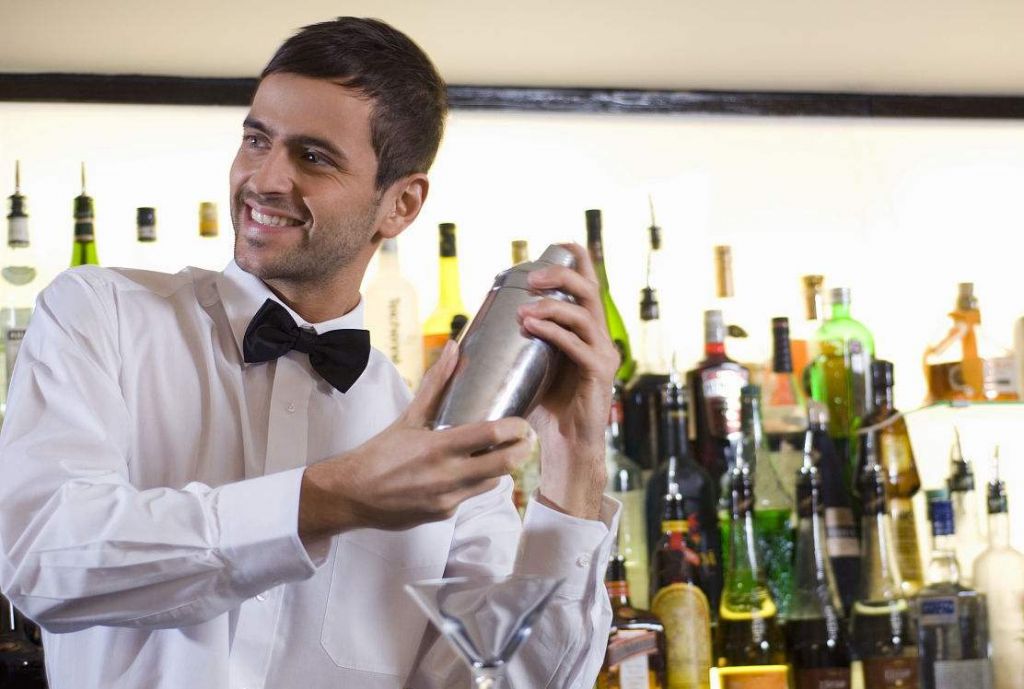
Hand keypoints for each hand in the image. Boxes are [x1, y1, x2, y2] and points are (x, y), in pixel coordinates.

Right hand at [299, 341, 532, 542]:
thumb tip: (453, 348)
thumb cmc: (379, 453)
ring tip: (498, 453)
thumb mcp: (409, 417)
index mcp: (438, 446)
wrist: (351, 495)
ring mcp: (447, 498)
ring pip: (492, 482)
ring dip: (500, 468)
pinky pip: (471, 496)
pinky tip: (465, 472)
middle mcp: (447, 475)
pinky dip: (474, 483)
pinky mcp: (444, 515)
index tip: (522, 423)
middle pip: (504, 465)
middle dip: (522, 451)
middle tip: (526, 440)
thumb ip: (435, 384)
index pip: (491, 435)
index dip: (515, 429)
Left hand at [517, 242, 617, 520]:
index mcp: (586, 329)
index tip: (553, 244)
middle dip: (559, 276)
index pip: (589, 283)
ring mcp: (603, 355)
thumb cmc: (545, 406)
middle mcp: (599, 336)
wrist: (565, 445)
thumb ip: (519, 342)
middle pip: (589, 290)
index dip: (576, 258)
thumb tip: (476, 324)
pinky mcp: (599, 375)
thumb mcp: (531, 364)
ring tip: (523, 308)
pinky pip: (578, 346)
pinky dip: (554, 332)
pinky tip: (532, 326)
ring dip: (552, 305)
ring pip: (584, 315)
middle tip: (529, 277)